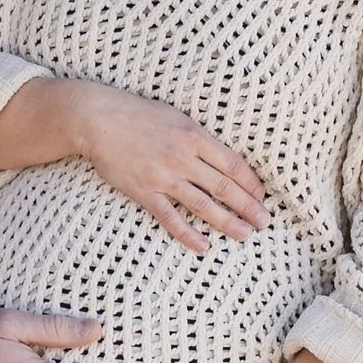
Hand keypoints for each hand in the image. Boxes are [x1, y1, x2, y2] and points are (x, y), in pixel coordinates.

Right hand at [0, 76, 267, 247]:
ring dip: (228, 222)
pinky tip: (205, 246)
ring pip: (204, 205)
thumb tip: (223, 159)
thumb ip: (199, 138)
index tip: (262, 197)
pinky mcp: (144, 191)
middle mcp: (183, 157)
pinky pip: (171, 218)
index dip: (251, 184)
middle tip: (265, 222)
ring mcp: (163, 176)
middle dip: (249, 207)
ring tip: (246, 235)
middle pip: (225, 187)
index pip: (234, 164)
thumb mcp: (176, 117)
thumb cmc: (138, 115)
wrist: (97, 118)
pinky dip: (189, 234)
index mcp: (194, 135)